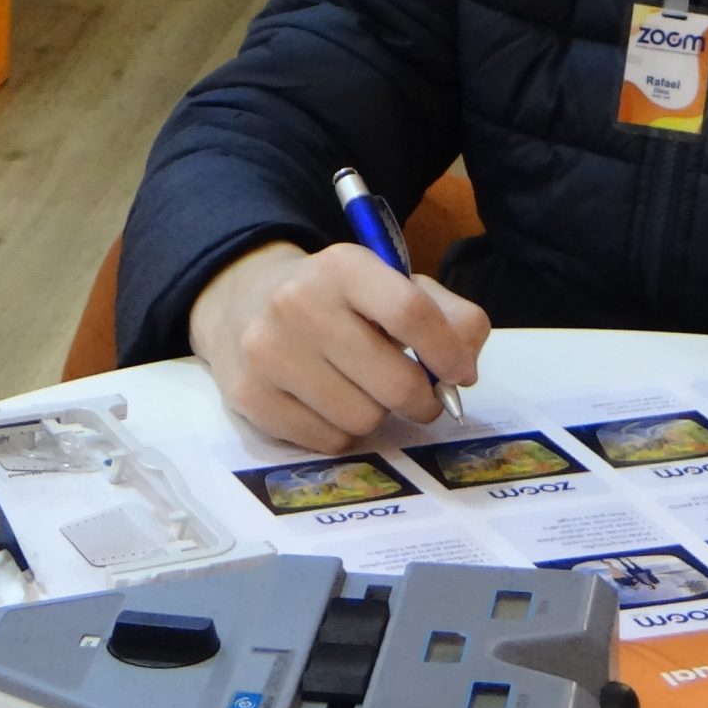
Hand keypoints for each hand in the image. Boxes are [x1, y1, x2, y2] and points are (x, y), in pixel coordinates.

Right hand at [189, 240, 489, 451]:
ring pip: (362, 419)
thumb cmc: (334, 298)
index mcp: (344, 265)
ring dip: (376, 414)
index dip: (447, 352)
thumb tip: (466, 367)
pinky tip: (329, 404)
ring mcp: (268, 352)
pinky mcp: (248, 396)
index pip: (411, 312)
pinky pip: (325, 441)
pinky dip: (340, 432)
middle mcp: (299, 303)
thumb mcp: (388, 283)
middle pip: (393, 380)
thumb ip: (444, 313)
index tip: (460, 374)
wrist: (242, 302)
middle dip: (420, 398)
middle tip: (421, 397)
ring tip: (363, 391)